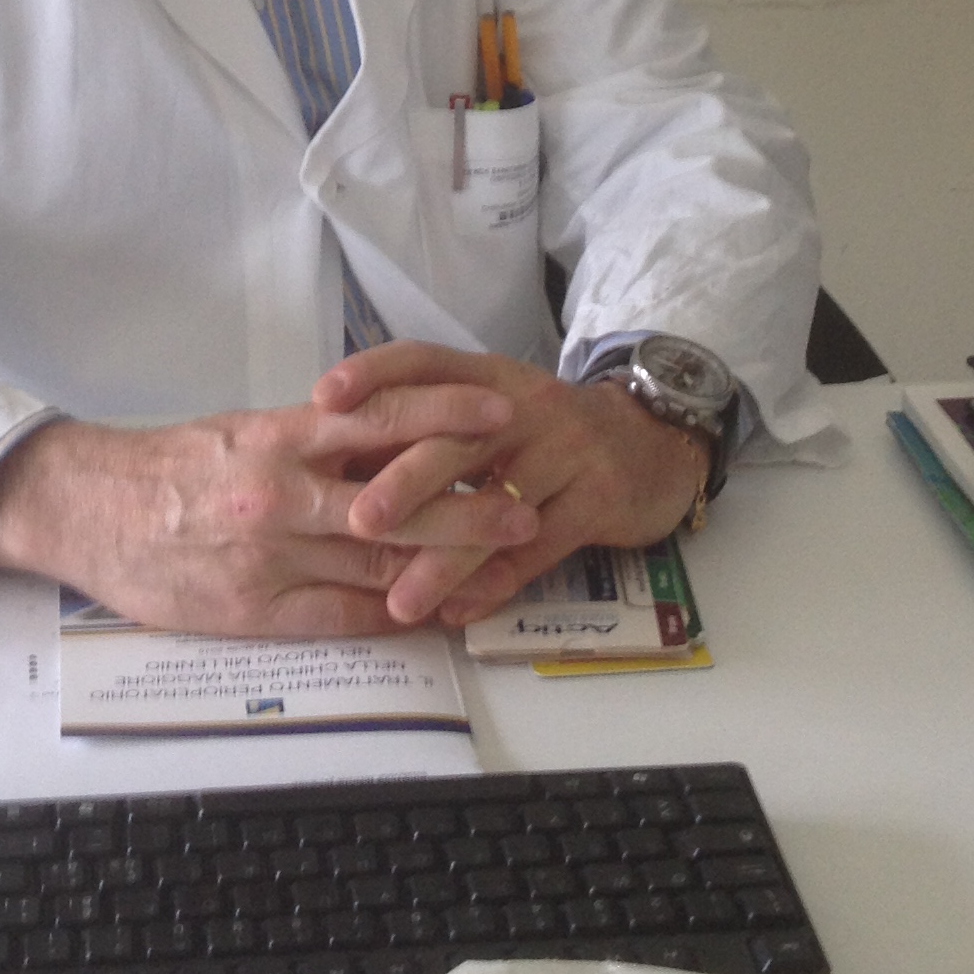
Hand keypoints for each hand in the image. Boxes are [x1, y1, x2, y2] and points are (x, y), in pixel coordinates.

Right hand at [0, 372, 539, 636]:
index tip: (497, 417)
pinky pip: (338, 616)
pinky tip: (427, 615)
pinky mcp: (253, 608)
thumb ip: (313, 438)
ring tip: (495, 566)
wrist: (90, 508)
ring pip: (375, 562)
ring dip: (442, 566)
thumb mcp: (247, 432)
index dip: (444, 422)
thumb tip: (387, 436)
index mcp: (281, 436)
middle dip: (467, 505)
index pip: (379, 423)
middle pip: (394, 499)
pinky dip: (388, 615)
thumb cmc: (172, 465)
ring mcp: (271, 556)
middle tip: (524, 503)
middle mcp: (283, 493)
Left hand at [313, 342, 710, 629]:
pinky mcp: (601, 497)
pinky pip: (540, 549)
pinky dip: (496, 584)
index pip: (424, 360)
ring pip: (496, 508)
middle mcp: (524, 405)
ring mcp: (568, 450)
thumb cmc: (549, 433)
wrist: (652, 442)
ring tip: (402, 601)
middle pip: (458, 438)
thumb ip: (431, 426)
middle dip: (405, 482)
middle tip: (358, 521)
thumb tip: (338, 459)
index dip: (374, 374)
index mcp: (487, 377)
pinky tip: (459, 613)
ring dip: (445, 560)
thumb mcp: (493, 411)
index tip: (321, 400)